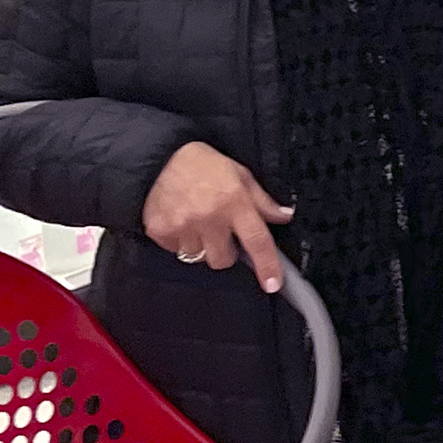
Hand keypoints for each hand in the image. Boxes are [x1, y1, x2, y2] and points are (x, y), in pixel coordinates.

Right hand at [143, 141, 293, 292]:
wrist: (158, 157)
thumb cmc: (202, 164)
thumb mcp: (240, 175)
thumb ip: (262, 201)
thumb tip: (284, 216)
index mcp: (234, 203)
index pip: (257, 241)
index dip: (267, 265)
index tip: (272, 284)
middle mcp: (209, 218)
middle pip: (223, 260)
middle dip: (225, 251)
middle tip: (221, 232)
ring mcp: (182, 226)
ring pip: (198, 257)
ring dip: (201, 245)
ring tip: (197, 221)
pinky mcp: (160, 231)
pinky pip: (174, 250)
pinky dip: (179, 240)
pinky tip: (180, 221)